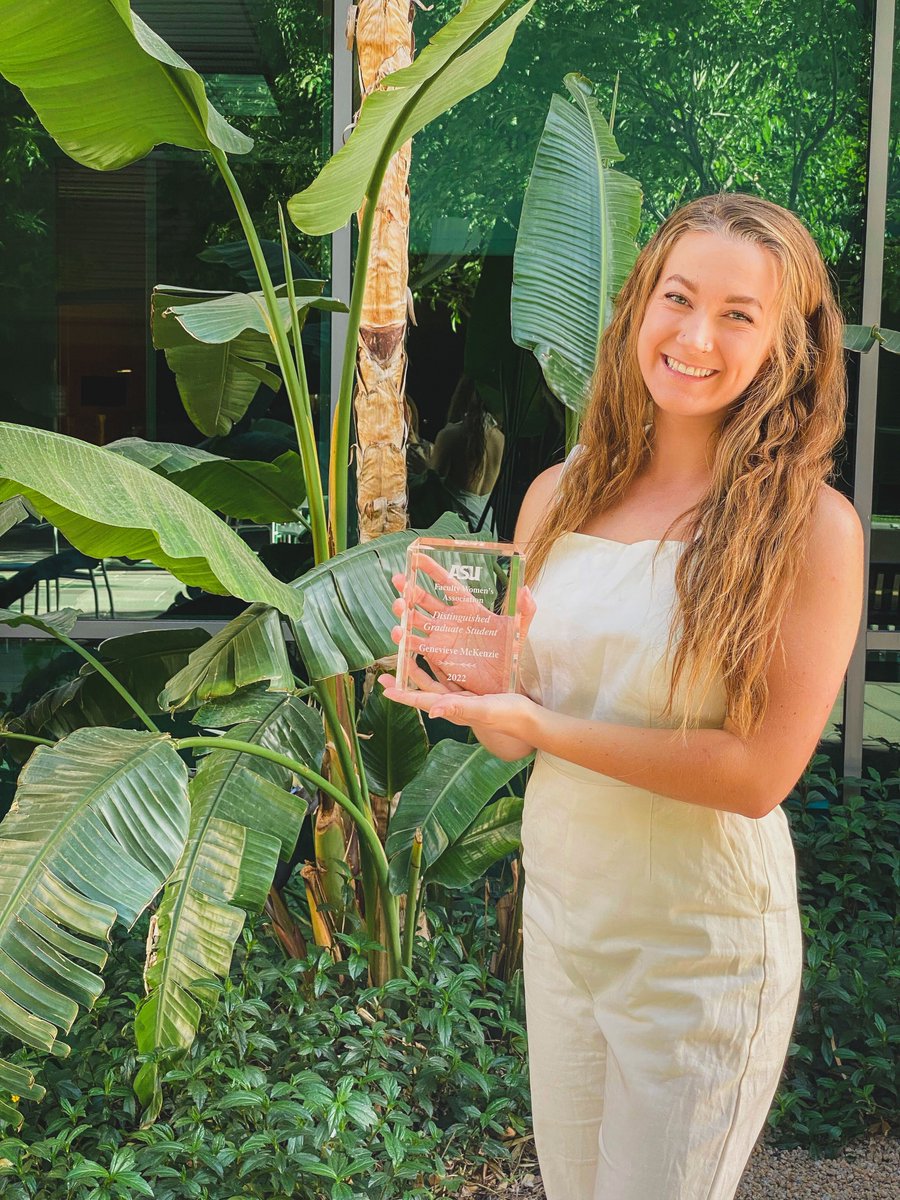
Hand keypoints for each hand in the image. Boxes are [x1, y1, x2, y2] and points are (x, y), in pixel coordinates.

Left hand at [376, 675, 538, 738]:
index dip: (402, 695)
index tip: (384, 688)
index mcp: (453, 709)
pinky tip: (437, 657)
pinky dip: (441, 667)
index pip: (422, 701)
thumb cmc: (507, 716)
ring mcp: (464, 697)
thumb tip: (433, 712)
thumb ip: (458, 709)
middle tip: (384, 672)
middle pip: (423, 691)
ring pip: (436, 682)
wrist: (528, 719)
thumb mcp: (483, 710)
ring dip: (420, 672)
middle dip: (405, 681)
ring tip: (404, 660)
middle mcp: (454, 704)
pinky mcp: (474, 691)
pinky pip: (452, 676)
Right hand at [386, 555, 536, 696]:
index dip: (432, 570)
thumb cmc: (512, 654)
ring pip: (416, 620)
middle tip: (398, 580)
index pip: (447, 583)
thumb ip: (526, 609)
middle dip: (409, 589)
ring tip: (398, 606)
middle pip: (424, 599)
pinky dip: (405, 639)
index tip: (416, 556)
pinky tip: (399, 633)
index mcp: (469, 608)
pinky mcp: (436, 655)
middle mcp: (451, 619)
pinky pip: (416, 644)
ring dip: (404, 612)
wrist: (504, 682)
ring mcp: (442, 636)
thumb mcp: (520, 630)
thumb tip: (526, 588)